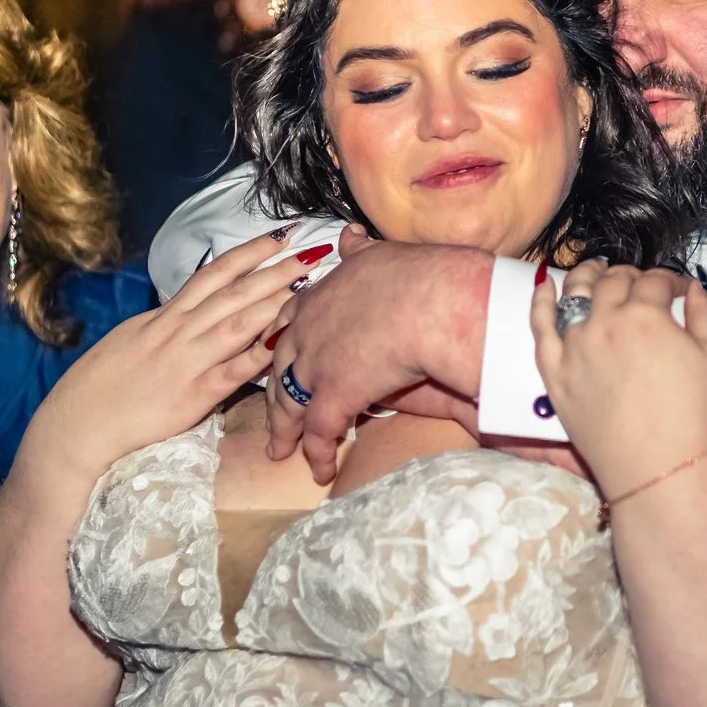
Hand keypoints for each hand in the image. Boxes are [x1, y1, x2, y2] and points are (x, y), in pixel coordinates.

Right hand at [28, 230, 308, 480]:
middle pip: (232, 292)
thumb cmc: (99, 389)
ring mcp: (187, 362)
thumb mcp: (129, 343)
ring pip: (237, 322)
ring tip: (307, 283)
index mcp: (162, 319)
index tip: (274, 238)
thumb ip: (161, 328)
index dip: (244, 256)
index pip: (210, 278)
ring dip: (274, 300)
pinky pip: (234, 371)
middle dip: (272, 269)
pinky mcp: (194, 396)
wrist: (77, 425)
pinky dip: (260, 355)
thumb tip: (183, 314)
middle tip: (307, 249)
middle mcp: (177, 332)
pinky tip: (287, 342)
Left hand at [266, 235, 491, 483]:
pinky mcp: (333, 395)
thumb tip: (349, 235)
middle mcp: (307, 330)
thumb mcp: (380, 255)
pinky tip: (319, 472)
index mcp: (318, 297)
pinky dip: (316, 454)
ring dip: (284, 431)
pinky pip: (318, 432)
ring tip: (281, 451)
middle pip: (280, 368)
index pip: (287, 326)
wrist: (433, 301)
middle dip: (275, 394)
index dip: (282, 346)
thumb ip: (360, 253)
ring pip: (289, 404)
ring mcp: (315, 364)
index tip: (279, 359)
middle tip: (274, 415)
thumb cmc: (418, 275)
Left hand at [529, 262, 706, 497]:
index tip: (679, 291)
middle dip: (632, 276)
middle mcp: (605, 322)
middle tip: (642, 286)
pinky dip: (540, 300)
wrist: (657, 466)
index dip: (671, 281)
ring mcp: (574, 345)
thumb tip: (694, 288)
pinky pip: (540, 327)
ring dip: (587, 275)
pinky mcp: (554, 371)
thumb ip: (705, 311)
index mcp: (646, 314)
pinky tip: (542, 283)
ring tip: (595, 269)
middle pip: (614, 282)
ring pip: (575, 293)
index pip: (656, 281)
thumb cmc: (691, 412)